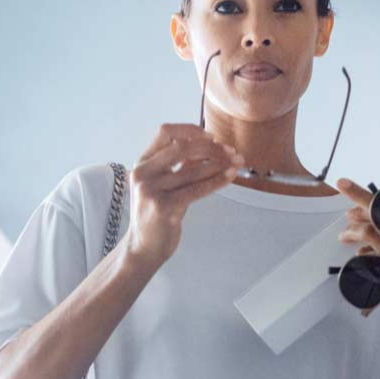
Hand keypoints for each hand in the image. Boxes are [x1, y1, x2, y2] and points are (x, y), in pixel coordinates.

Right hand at [124, 123, 243, 268]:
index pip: (165, 132)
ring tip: (237, 162)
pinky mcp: (163, 207)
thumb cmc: (157, 215)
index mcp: (142, 164)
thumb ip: (180, 166)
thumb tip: (211, 148)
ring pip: (193, 169)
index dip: (191, 130)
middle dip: (212, 148)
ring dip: (220, 163)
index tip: (212, 136)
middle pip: (183, 148)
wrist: (143, 248)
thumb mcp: (164, 185)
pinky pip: (197, 189)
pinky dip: (217, 180)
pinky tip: (230, 176)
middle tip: (232, 152)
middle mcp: (143, 174)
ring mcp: (151, 190)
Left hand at [334, 178, 379, 339]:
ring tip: (343, 236)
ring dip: (353, 230)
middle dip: (357, 196)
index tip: (347, 185)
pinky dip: (359, 255)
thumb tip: (364, 237)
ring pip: (372, 230)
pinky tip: (356, 258)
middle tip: (341, 186)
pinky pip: (368, 255)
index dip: (367, 195)